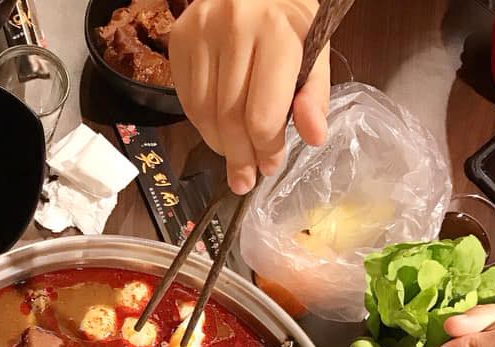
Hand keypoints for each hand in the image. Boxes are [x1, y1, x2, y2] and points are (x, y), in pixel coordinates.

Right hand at [169, 0, 329, 193]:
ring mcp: (202, 32)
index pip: (262, 114)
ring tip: (233, 155)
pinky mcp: (180, 38)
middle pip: (229, 120)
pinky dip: (203, 123)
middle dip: (239, 157)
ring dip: (219, 145)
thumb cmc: (287, 18)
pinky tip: (218, 128)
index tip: (270, 166)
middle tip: (244, 179)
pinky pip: (187, 99)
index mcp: (277, 31)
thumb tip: (314, 137)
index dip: (266, 150)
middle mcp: (234, 28)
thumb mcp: (314, 47)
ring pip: (204, 114)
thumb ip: (314, 93)